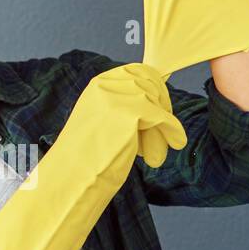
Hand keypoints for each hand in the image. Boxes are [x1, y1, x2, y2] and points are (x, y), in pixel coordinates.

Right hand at [65, 62, 185, 174]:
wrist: (72, 178)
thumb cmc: (88, 157)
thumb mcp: (103, 119)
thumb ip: (122, 104)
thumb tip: (156, 96)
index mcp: (98, 85)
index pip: (137, 71)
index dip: (155, 88)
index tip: (162, 108)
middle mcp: (106, 86)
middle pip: (151, 83)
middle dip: (162, 104)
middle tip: (165, 128)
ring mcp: (117, 98)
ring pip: (157, 102)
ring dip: (164, 124)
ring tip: (157, 149)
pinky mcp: (130, 113)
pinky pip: (164, 118)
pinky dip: (173, 131)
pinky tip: (175, 143)